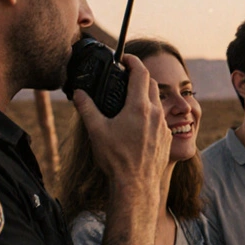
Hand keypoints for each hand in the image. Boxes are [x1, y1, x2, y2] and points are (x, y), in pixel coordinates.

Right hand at [72, 55, 169, 188]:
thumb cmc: (116, 159)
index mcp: (139, 107)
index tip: (125, 59)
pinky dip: (150, 115)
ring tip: (130, 102)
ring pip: (157, 103)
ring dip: (146, 97)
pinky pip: (160, 120)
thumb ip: (87, 108)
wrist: (136, 185)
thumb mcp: (96, 131)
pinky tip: (138, 125)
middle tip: (126, 78)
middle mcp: (155, 113)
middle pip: (151, 85)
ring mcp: (163, 126)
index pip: (140, 73)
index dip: (133, 61)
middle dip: (139, 77)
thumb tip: (78, 93)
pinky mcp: (166, 138)